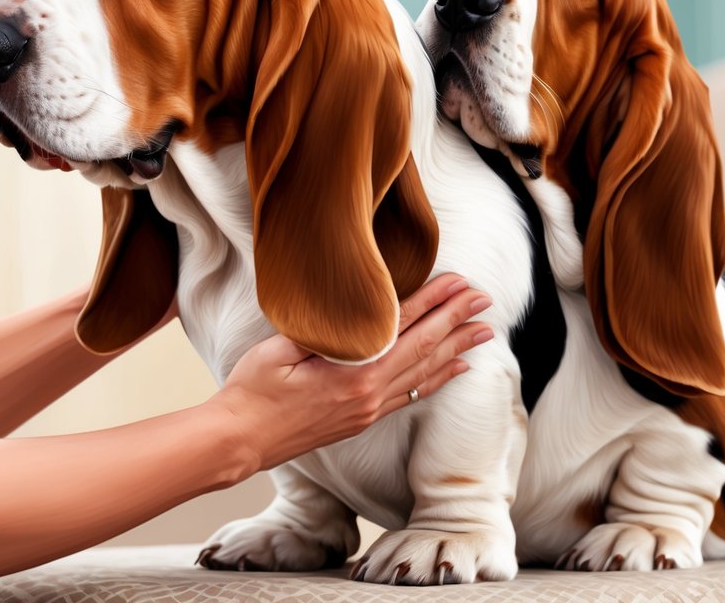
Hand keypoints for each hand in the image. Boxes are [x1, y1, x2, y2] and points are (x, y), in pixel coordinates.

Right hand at [210, 273, 492, 472]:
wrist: (239, 441)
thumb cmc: (251, 392)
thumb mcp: (279, 350)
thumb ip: (321, 331)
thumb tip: (355, 312)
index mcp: (351, 373)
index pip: (402, 329)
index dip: (434, 303)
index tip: (459, 283)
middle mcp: (368, 394)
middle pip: (424, 350)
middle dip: (456, 321)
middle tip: (485, 300)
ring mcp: (368, 410)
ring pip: (424, 375)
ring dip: (456, 349)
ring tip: (484, 331)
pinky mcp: (362, 419)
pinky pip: (412, 396)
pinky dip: (438, 379)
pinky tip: (455, 368)